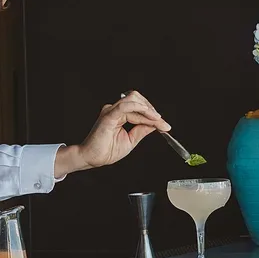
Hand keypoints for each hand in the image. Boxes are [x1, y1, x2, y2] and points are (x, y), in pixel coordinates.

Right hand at [55, 91, 169, 176]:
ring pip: (133, 100)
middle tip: (162, 123)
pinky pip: (124, 107)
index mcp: (119, 114)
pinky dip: (138, 108)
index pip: (140, 107)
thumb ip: (142, 130)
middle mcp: (114, 110)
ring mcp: (111, 111)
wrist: (92, 159)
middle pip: (137, 99)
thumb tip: (156, 124)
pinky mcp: (108, 116)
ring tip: (157, 120)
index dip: (154, 115)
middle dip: (152, 109)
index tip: (165, 126)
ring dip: (148, 110)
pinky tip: (148, 114)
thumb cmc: (107, 150)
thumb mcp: (131, 139)